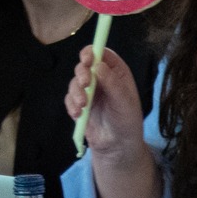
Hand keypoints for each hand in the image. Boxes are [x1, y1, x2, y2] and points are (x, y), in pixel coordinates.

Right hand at [65, 45, 144, 159]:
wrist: (117, 145)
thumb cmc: (127, 121)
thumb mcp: (124, 102)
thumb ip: (112, 83)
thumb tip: (99, 65)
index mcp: (117, 73)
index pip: (103, 54)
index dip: (93, 52)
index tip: (87, 59)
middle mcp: (102, 79)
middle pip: (84, 65)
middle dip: (82, 73)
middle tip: (85, 84)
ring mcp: (89, 91)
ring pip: (75, 82)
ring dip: (76, 92)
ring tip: (83, 105)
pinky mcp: (79, 104)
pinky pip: (69, 99)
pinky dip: (71, 104)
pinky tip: (78, 114)